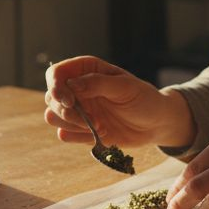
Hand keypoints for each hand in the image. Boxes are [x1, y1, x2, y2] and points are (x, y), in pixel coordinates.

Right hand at [44, 55, 194, 147]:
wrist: (156, 124)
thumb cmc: (144, 99)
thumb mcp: (126, 87)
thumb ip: (98, 84)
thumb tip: (71, 85)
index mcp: (86, 70)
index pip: (56, 72)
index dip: (56, 86)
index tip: (69, 101)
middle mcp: (77, 89)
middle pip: (51, 97)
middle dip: (66, 111)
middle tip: (91, 119)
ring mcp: (78, 110)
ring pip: (52, 116)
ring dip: (72, 124)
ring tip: (100, 126)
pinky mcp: (81, 130)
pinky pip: (64, 134)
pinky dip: (77, 137)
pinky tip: (99, 135)